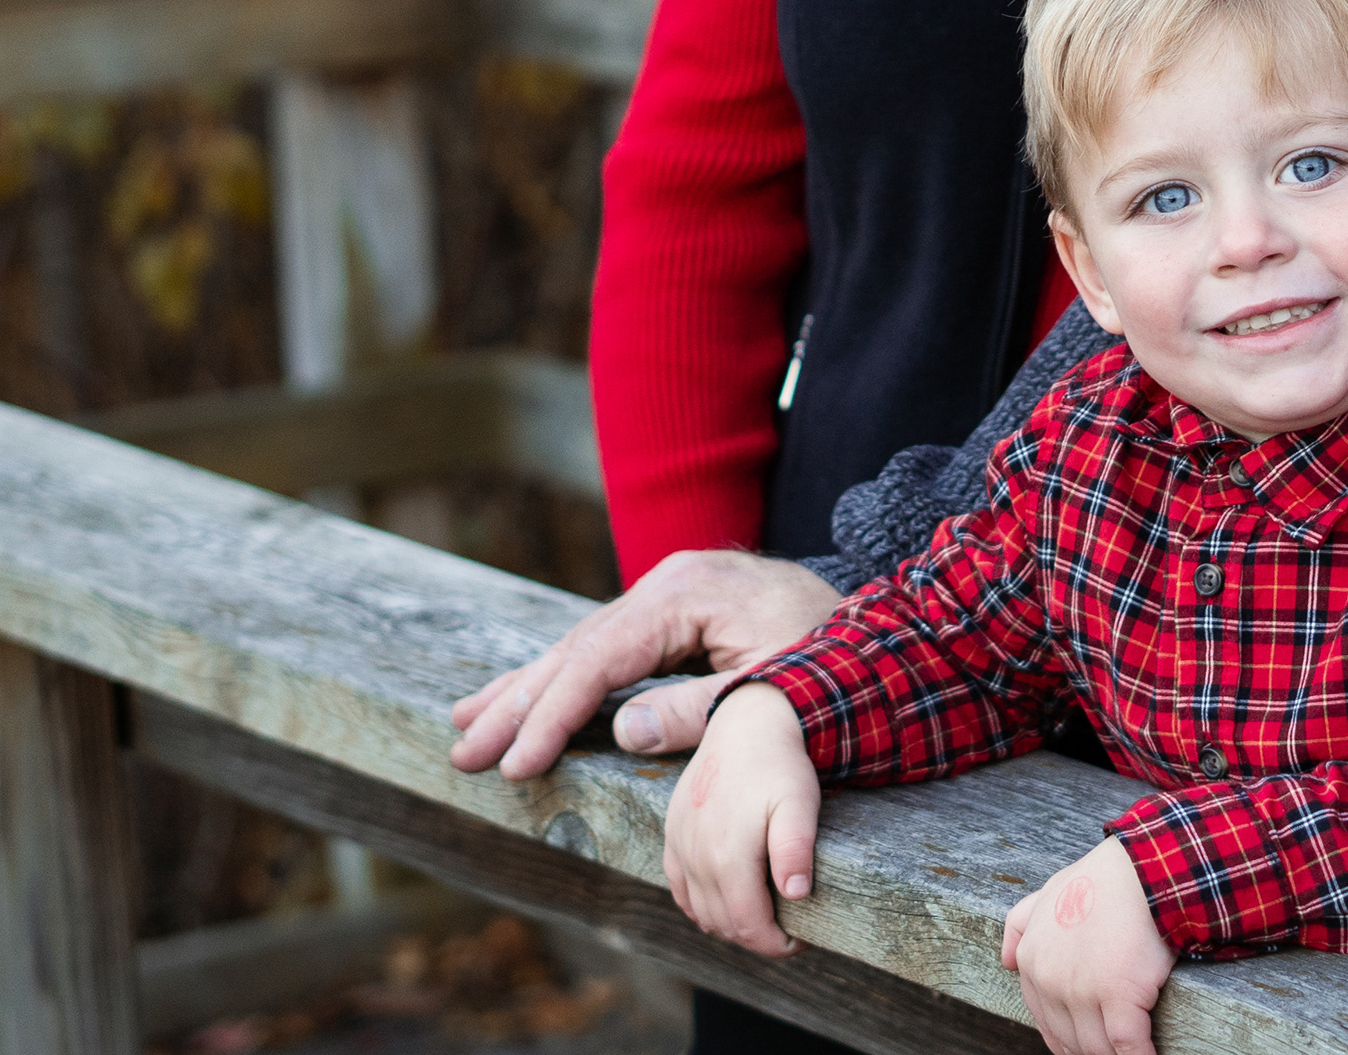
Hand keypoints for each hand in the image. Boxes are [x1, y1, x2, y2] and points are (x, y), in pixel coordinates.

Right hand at [449, 548, 843, 777]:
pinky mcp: (669, 616)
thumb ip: (702, 710)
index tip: (515, 762)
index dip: (552, 714)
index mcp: (686, 591)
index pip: (601, 659)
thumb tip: (620, 731)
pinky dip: (559, 682)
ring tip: (463, 726)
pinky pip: (602, 654)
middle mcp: (665, 585)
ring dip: (522, 692)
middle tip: (462, 752)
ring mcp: (664, 597)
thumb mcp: (778, 687)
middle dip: (516, 704)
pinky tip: (520, 701)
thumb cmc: (839, 659)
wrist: (884, 629)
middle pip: (576, 649)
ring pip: (579, 649)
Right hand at [660, 683, 821, 956]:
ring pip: (699, 910)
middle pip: (723, 924)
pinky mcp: (672, 834)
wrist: (745, 722)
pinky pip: (679, 888)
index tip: (801, 941)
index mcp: (727, 855)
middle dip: (756, 937)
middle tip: (787, 931)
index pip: (748, 926)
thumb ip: (794, 849)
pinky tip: (723, 902)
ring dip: (729, 923)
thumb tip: (796, 894)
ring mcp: (679, 845)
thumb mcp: (799, 803)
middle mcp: (696, 855)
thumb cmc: (779, 765)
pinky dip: (700, 905)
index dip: (776, 945)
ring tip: (762, 916)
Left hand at [999, 835, 1175, 1054]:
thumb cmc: (1102, 881)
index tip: (1085, 1043)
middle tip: (1110, 1049)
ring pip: (1097, 1048)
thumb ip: (1021, 926)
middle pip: (1071, 1039)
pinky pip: (1126, 1046)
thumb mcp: (1047, 893)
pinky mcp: (1118, 997)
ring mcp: (1082, 991)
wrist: (1140, 871)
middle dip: (1092, 1050)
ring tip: (1129, 1053)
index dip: (1068, 1038)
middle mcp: (1050, 980)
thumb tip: (1007, 962)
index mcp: (1032, 960)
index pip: (1045, 1019)